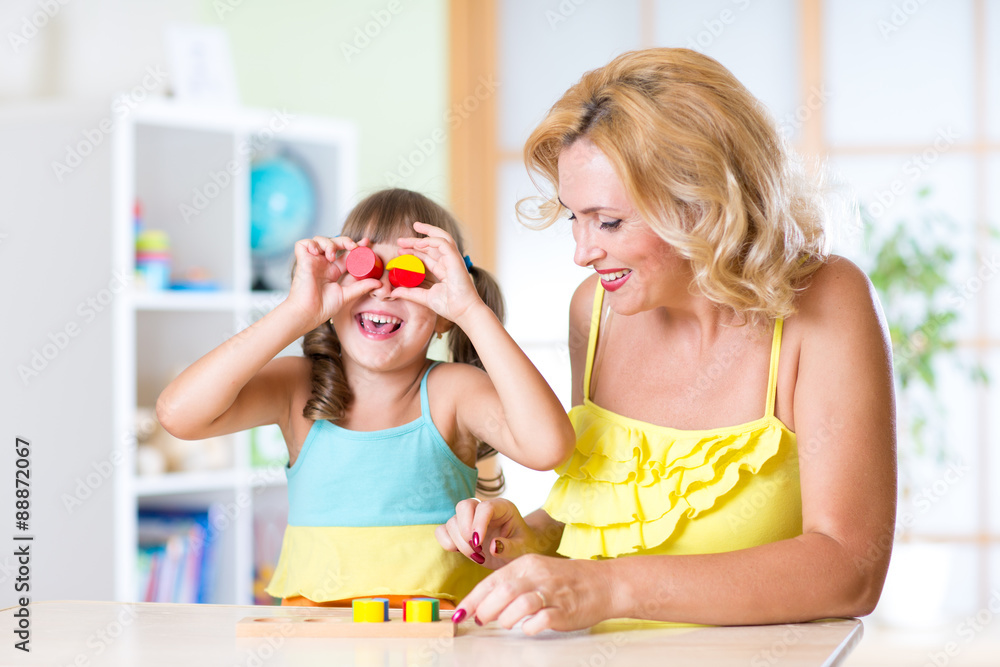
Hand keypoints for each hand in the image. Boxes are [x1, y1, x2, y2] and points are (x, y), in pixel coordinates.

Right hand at [286, 236, 380, 328]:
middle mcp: (323, 264)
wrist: (310, 313)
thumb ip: (361, 287)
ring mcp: (312, 261)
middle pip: (334, 242)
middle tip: (353, 246)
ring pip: (320, 240)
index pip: (346, 253)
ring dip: (329, 243)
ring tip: (332, 256)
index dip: (355, 245)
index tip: (366, 242)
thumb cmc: (324, 307)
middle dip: (345, 240)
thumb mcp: (347, 295)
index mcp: (333, 270)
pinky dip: (311, 244)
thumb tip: (379, 283)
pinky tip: (317, 252)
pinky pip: (303, 244)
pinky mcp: (302, 260)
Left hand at [392, 222, 480, 323]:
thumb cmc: (449, 306)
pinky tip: (419, 242)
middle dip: (416, 241)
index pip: (428, 256)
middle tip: (400, 240)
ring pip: (441, 238)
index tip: (400, 251)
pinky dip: (431, 240)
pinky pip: (443, 243)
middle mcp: (448, 262)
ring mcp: (453, 260)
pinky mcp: (455, 259)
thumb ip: (410, 293)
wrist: (462, 311)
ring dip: (427, 231)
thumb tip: (394, 292)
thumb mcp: (424, 298)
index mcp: (443, 270)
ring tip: (415, 226)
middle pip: (432, 246)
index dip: (414, 251)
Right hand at [435, 498, 538, 569]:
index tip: (478, 543)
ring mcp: (469, 520)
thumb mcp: (523, 549)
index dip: (478, 523)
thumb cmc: (524, 548)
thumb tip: (492, 546)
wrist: (518, 553)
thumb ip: (510, 547)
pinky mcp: (458, 532)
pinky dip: (447, 543)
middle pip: (463, 506)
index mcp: (502, 508)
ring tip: (477, 555)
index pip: (485, 507)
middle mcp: (483, 510)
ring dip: (459, 542)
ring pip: (451, 521)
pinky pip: (442, 531)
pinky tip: (462, 553)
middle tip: (476, 548)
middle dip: (465, 529)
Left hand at [453, 554, 613, 633]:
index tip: (460, 613)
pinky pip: (541, 619)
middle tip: (482, 620)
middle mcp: (538, 576)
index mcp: (527, 564)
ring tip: (506, 624)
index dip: (472, 599)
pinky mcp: (565, 610)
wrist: (603, 583)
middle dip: (486, 609)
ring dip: (506, 618)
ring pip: (519, 603)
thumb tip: (482, 605)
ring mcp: (552, 593)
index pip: (492, 581)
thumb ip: (511, 584)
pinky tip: (528, 627)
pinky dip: (529, 626)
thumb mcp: (536, 573)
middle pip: (502, 591)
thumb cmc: (565, 581)